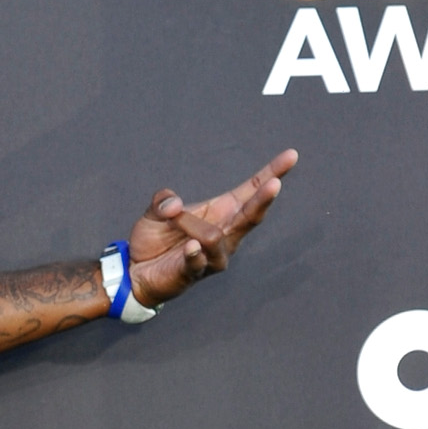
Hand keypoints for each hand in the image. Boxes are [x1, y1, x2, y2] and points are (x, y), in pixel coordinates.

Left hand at [125, 150, 297, 305]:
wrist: (136, 270)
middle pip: (250, 216)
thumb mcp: (156, 210)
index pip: (252, 190)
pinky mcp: (195, 272)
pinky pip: (198, 261)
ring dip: (191, 226)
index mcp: (223, 211)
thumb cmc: (155, 238)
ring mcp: (213, 256)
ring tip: (173, 222)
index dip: (272, 173)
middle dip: (262, 201)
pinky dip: (194, 253)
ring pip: (217, 238)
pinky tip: (190, 246)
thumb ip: (163, 200)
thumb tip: (174, 205)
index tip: (291, 156)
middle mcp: (226, 234)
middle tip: (274, 185)